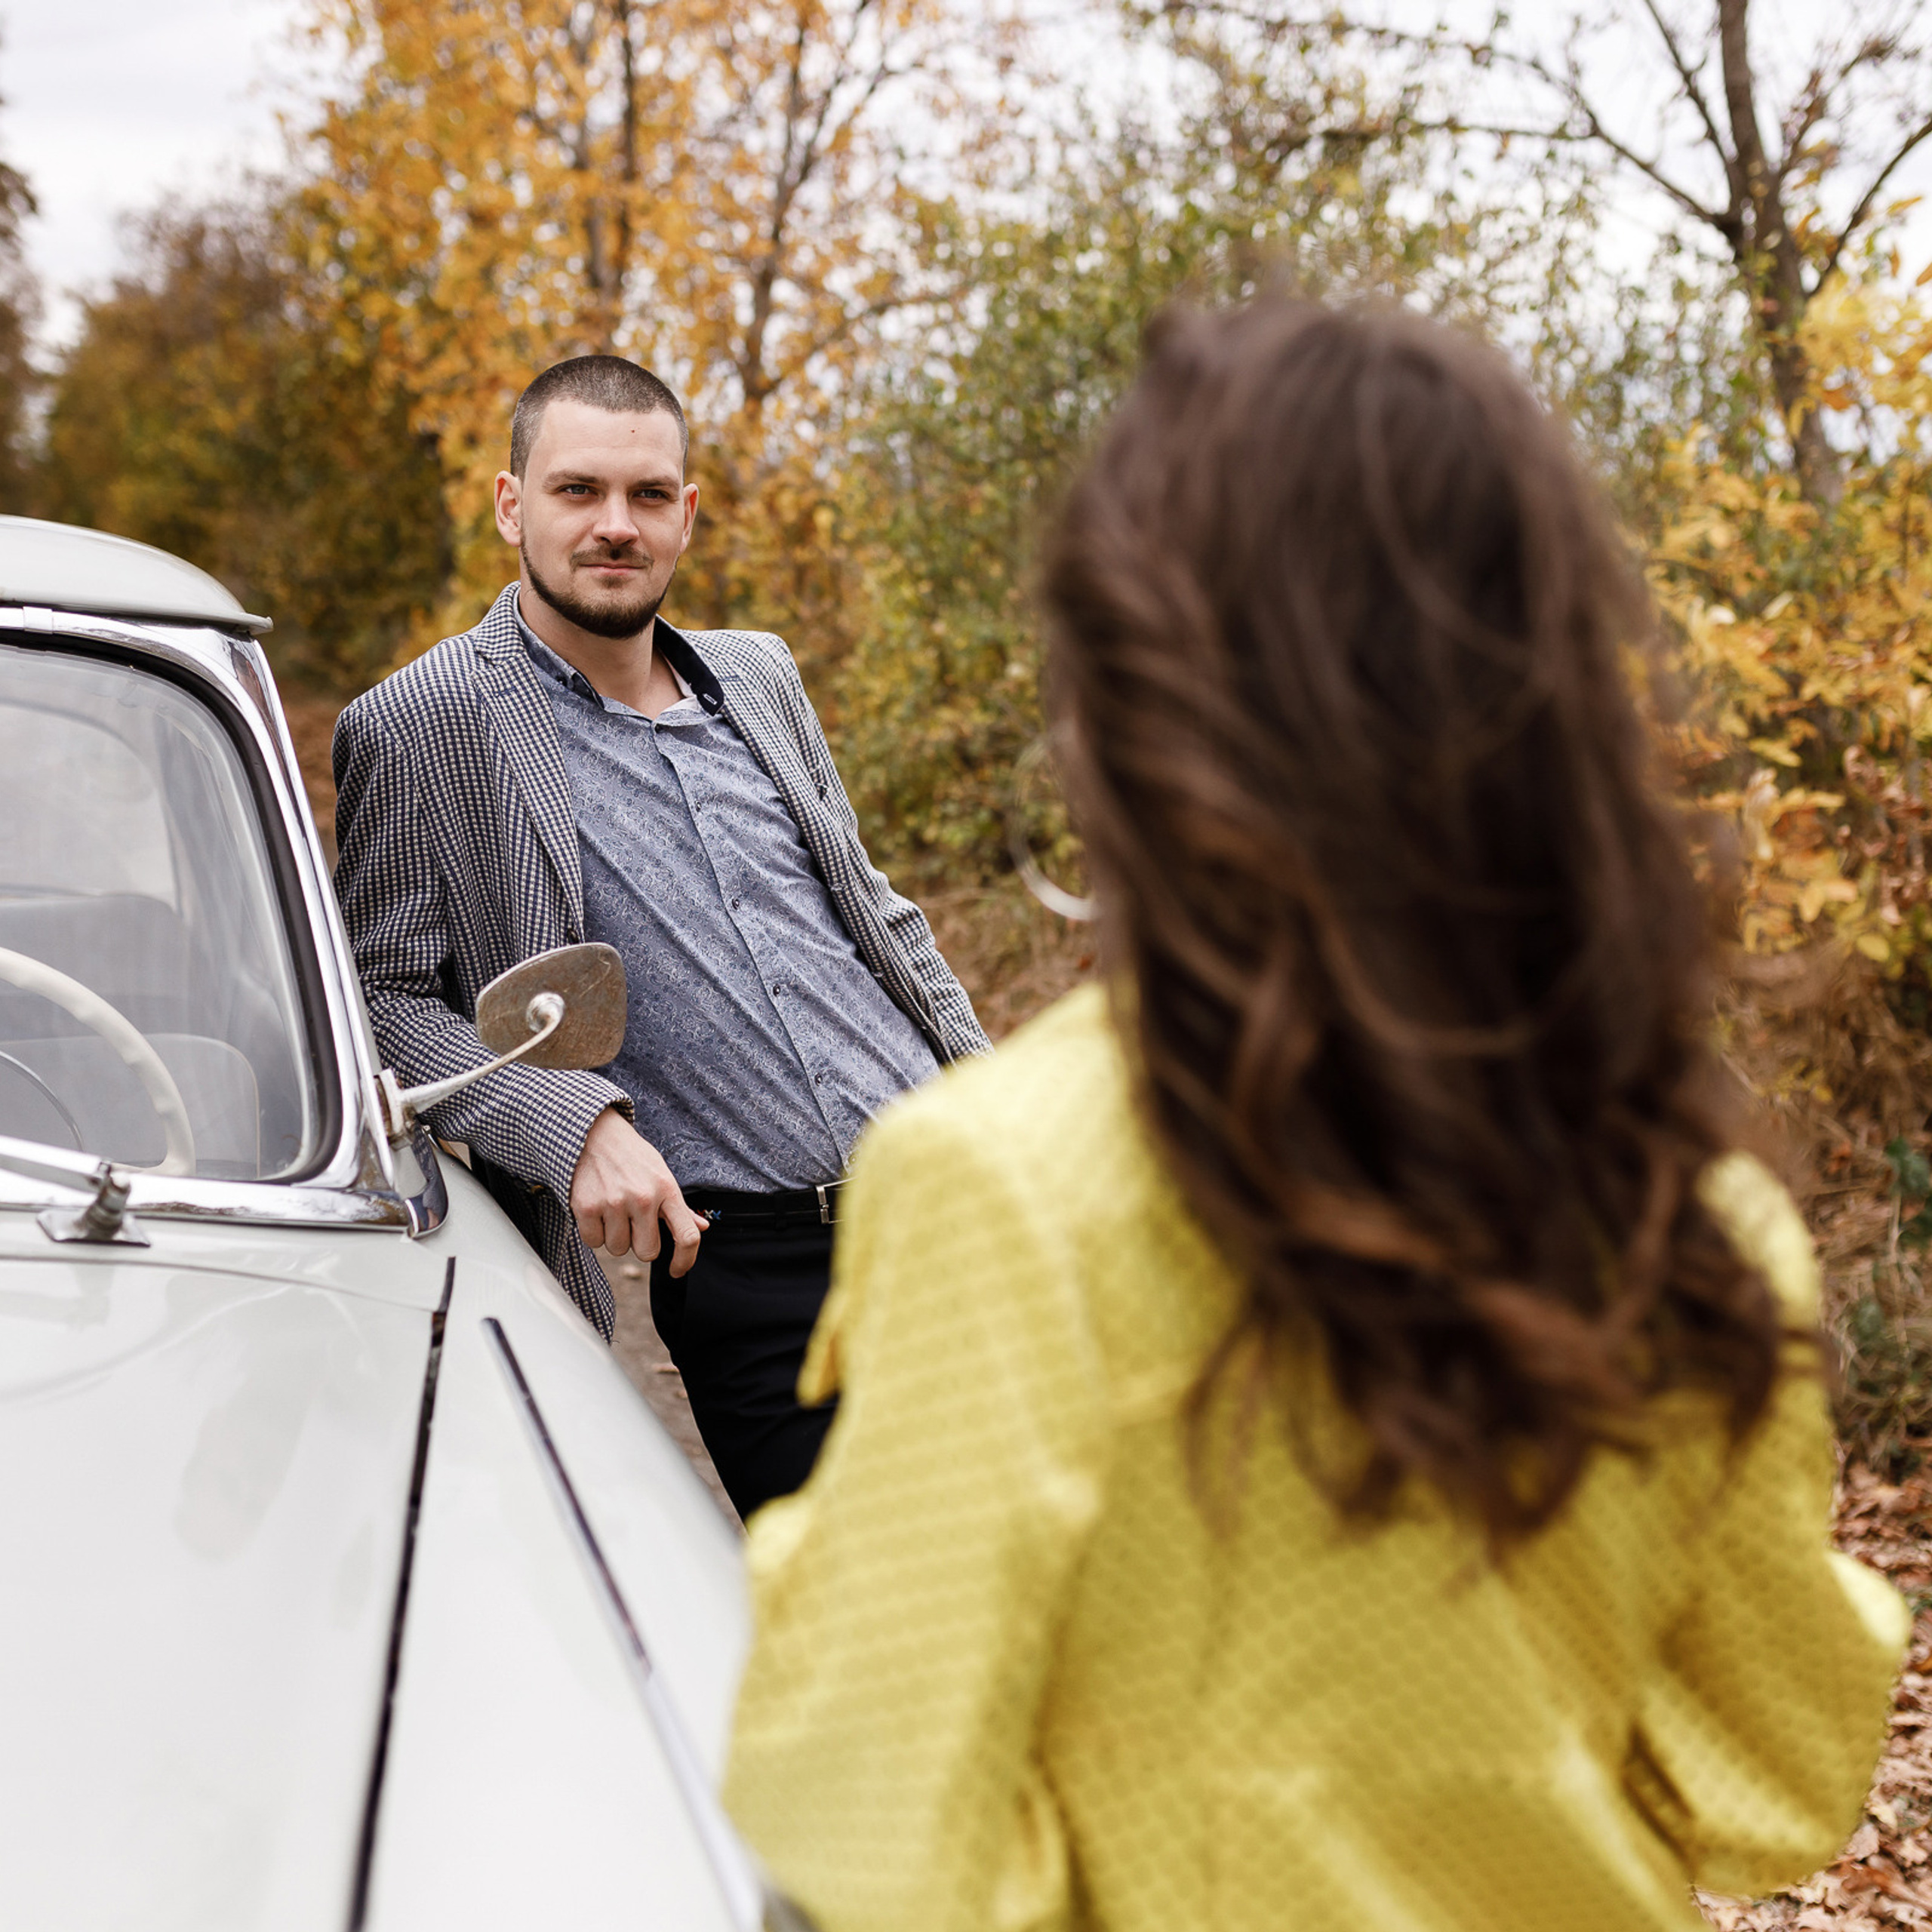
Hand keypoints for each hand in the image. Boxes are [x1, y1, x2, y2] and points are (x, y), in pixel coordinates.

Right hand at [569, 1109, 706, 1277]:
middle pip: (648, 1252)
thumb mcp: (661, 1174)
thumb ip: (679, 1207)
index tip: (677, 1271)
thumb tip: (702, 1228)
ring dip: (615, 1236)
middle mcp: (643, 1198)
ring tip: (612, 1209)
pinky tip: (595, 1210)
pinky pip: (593, 1242)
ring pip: (619, 1249)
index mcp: (667, 1190)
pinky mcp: (586, 1207)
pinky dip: (593, 1232)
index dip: (685, 1261)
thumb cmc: (632, 1158)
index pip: (687, 1236)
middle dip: (640, 1243)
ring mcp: (614, 1203)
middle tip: (633, 1221)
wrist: (593, 1133)